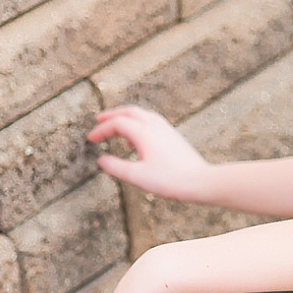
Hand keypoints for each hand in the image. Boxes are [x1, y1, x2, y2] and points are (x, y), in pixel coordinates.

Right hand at [89, 106, 213, 203]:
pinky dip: (138, 124)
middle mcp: (155, 126)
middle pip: (129, 112)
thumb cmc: (170, 180)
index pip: (117, 123)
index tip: (91, 139)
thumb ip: (116, 167)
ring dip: (126, 117)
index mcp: (144, 133)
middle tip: (99, 120)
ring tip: (115, 128)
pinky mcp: (173, 136)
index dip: (101, 130)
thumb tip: (101, 160)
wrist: (200, 181)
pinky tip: (136, 140)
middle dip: (112, 115)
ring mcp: (166, 129)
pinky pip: (151, 122)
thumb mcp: (137, 176)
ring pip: (142, 115)